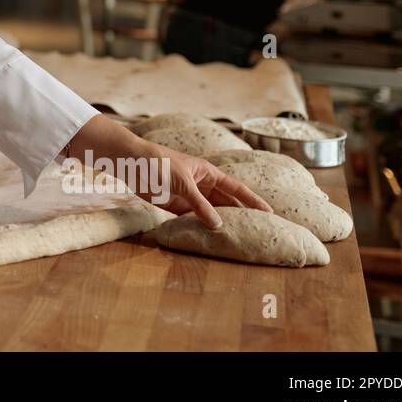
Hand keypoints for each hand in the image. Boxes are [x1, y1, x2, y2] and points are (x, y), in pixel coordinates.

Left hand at [67, 115, 272, 229]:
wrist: (131, 163)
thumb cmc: (159, 164)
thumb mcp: (183, 184)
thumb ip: (200, 205)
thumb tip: (218, 224)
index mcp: (208, 173)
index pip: (236, 189)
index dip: (252, 200)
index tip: (269, 211)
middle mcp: (202, 185)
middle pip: (225, 202)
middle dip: (240, 215)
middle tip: (257, 231)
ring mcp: (189, 196)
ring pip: (210, 212)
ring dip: (220, 223)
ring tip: (237, 238)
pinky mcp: (175, 205)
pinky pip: (193, 218)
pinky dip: (202, 227)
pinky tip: (211, 238)